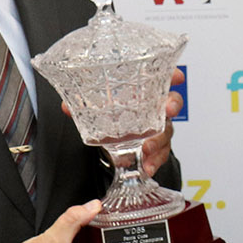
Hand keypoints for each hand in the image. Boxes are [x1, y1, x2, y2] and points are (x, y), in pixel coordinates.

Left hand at [61, 68, 180, 176]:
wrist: (111, 135)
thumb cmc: (110, 113)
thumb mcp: (96, 106)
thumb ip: (83, 104)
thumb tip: (67, 107)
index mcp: (144, 91)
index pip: (163, 77)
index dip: (173, 74)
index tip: (176, 76)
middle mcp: (155, 107)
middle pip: (172, 102)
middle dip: (173, 105)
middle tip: (168, 110)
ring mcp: (157, 127)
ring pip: (167, 131)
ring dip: (160, 140)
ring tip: (148, 149)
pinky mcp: (154, 146)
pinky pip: (160, 153)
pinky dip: (154, 161)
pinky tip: (147, 167)